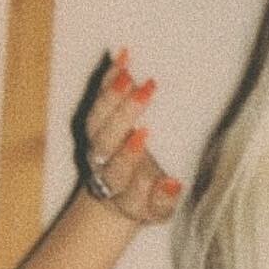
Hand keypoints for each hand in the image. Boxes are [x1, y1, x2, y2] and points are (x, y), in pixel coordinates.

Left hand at [78, 47, 182, 224]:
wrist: (116, 198)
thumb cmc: (145, 201)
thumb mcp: (159, 211)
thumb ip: (165, 201)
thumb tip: (173, 183)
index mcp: (117, 188)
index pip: (119, 171)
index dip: (128, 154)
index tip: (143, 135)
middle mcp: (101, 163)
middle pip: (105, 140)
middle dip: (123, 115)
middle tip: (146, 91)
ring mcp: (95, 141)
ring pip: (96, 118)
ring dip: (112, 95)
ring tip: (129, 72)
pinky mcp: (95, 122)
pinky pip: (99, 97)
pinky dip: (109, 77)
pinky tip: (123, 57)